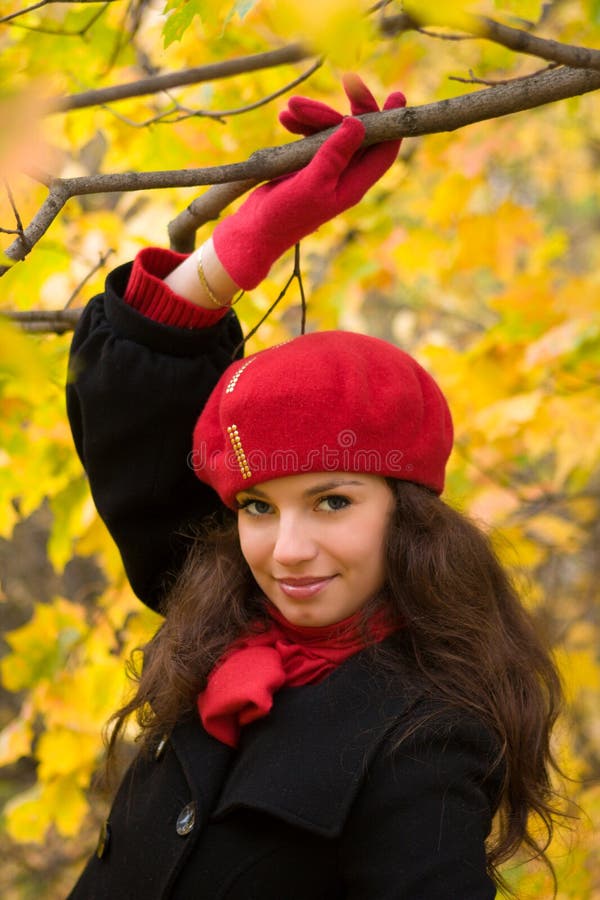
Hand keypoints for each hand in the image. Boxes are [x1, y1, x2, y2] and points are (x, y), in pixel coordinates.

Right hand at [212, 75, 405, 290]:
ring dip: (314, 115)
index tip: (397, 94)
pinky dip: (300, 125)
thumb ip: (334, 154)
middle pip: (359, 134)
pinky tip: (284, 119)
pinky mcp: (306, 165)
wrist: (254, 230)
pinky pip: (311, 136)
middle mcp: (344, 176)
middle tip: (345, 79)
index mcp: (353, 185)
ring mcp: (326, 169)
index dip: (393, 123)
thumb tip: (358, 123)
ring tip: (289, 108)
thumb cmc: (284, 215)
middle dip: (347, 108)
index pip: (383, 151)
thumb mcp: (311, 183)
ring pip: (332, 131)